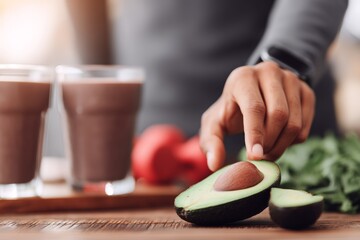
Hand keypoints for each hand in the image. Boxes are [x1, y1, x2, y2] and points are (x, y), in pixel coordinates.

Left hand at [200, 61, 314, 170]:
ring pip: (294, 122)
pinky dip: (293, 140)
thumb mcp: (214, 123)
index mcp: (243, 77)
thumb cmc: (230, 110)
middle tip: (259, 157)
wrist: (252, 92)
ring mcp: (291, 79)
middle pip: (278, 114)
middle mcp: (269, 72)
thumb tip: (214, 164)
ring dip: (281, 145)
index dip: (255, 134)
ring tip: (267, 152)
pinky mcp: (306, 90)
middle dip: (269, 142)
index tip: (255, 157)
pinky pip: (305, 124)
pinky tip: (279, 141)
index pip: (254, 107)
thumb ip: (211, 142)